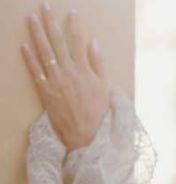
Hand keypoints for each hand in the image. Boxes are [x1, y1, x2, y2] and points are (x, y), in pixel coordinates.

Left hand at [21, 2, 110, 151]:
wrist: (86, 134)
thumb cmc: (98, 112)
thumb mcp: (105, 87)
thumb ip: (99, 64)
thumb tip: (94, 43)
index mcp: (84, 70)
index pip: (78, 41)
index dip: (74, 24)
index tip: (71, 11)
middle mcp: (68, 71)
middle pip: (57, 41)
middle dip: (51, 21)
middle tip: (45, 6)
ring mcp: (55, 80)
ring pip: (44, 52)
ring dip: (37, 33)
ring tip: (31, 18)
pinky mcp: (45, 90)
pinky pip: (35, 70)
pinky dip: (29, 57)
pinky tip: (24, 45)